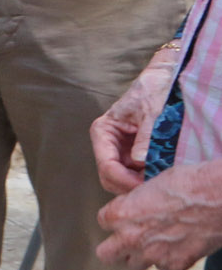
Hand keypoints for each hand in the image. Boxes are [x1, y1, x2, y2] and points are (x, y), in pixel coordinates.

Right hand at [92, 49, 181, 194]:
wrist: (166, 81)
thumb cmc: (155, 91)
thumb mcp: (152, 112)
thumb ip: (144, 137)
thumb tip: (140, 161)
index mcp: (104, 131)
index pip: (106, 166)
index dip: (125, 181)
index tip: (148, 187)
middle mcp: (109, 145)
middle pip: (111, 178)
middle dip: (131, 186)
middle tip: (156, 188)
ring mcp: (122, 152)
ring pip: (124, 181)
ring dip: (141, 185)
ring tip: (163, 181)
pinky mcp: (136, 157)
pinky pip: (137, 176)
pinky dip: (148, 180)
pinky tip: (163, 176)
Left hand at [97, 159, 221, 269]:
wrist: (217, 198)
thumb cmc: (187, 185)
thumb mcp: (149, 186)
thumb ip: (134, 204)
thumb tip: (134, 209)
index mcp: (121, 214)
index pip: (103, 222)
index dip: (114, 218)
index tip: (124, 216)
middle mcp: (133, 238)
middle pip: (106, 254)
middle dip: (114, 248)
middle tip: (124, 241)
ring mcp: (154, 254)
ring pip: (134, 265)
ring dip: (140, 255)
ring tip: (152, 243)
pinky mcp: (176, 264)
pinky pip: (162, 267)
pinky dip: (166, 259)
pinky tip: (175, 246)